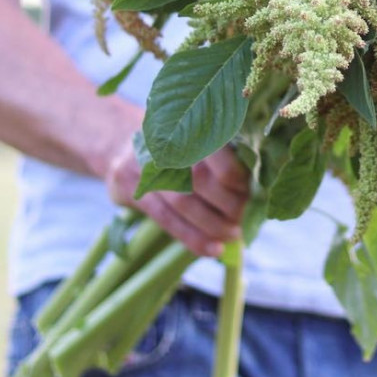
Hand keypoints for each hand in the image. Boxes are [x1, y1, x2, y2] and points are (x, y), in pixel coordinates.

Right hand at [105, 139, 250, 257]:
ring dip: (213, 224)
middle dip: (229, 203)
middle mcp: (164, 145)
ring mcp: (145, 169)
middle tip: (247, 216)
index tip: (252, 189)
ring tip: (234, 235)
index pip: (213, 151)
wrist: (117, 141)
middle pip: (200, 179)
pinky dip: (192, 238)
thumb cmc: (174, 142)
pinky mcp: (133, 192)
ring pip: (183, 203)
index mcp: (185, 126)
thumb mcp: (193, 133)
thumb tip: (259, 186)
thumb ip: (221, 152)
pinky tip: (213, 250)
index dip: (235, 174)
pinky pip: (166, 220)